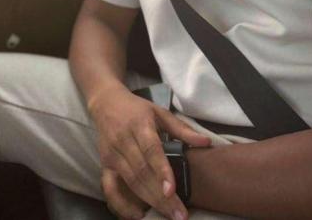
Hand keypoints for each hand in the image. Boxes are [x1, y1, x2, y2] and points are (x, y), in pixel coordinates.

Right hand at [87, 85, 211, 218]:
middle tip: (179, 214)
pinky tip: (137, 215)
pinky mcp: (104, 164)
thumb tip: (206, 142)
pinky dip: (122, 204)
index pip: (151, 150)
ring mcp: (112, 154)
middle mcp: (123, 141)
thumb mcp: (160, 113)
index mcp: (139, 125)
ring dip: (150, 201)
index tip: (171, 190)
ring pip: (131, 182)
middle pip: (142, 172)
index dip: (161, 171)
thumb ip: (182, 129)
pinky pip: (110, 188)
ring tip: (168, 215)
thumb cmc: (137, 109)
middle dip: (161, 196)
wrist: (105, 103)